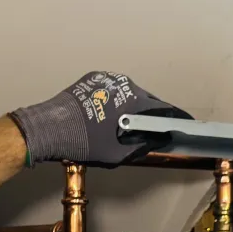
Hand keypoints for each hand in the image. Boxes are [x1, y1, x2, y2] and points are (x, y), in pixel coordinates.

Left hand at [8, 71, 191, 166]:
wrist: (49, 128)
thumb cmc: (83, 142)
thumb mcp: (118, 152)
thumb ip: (142, 145)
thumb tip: (158, 140)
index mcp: (134, 100)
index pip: (163, 109)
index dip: (175, 118)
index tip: (183, 123)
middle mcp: (123, 84)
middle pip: (147, 99)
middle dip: (152, 113)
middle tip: (155, 128)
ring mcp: (107, 79)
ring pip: (128, 93)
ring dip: (132, 106)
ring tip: (130, 123)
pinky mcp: (93, 79)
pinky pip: (112, 90)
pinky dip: (115, 100)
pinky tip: (110, 115)